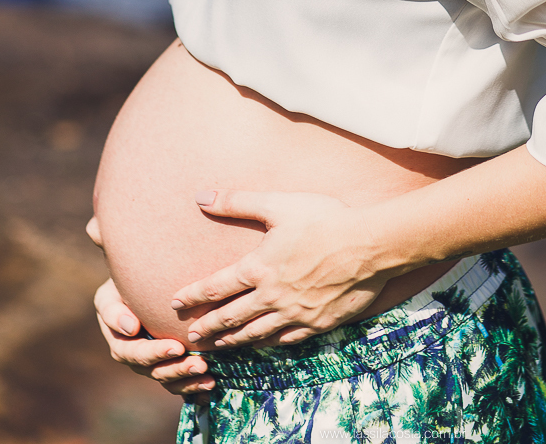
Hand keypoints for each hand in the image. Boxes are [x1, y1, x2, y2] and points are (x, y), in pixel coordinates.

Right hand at [94, 279, 214, 401]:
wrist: (137, 286)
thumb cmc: (122, 288)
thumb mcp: (109, 295)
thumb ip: (113, 311)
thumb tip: (130, 328)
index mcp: (122, 345)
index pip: (136, 354)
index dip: (156, 354)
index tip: (177, 347)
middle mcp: (138, 359)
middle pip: (156, 371)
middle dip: (178, 369)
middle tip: (200, 364)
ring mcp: (154, 363)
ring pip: (170, 379)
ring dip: (189, 380)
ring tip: (209, 376)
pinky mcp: (170, 364)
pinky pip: (181, 382)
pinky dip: (195, 385)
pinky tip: (211, 385)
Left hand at [170, 191, 386, 348]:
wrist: (370, 246)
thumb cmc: (325, 219)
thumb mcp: (279, 204)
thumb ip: (238, 202)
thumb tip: (201, 196)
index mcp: (259, 268)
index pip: (216, 287)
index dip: (193, 295)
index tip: (175, 302)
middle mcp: (271, 297)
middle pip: (231, 318)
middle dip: (208, 327)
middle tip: (191, 337)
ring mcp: (294, 315)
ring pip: (255, 335)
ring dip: (233, 342)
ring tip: (219, 347)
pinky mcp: (316, 325)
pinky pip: (285, 341)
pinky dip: (268, 345)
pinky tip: (264, 346)